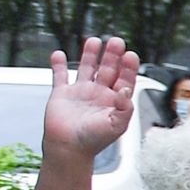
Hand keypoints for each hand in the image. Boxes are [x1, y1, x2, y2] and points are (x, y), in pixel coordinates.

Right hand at [46, 37, 140, 158]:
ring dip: (91, 54)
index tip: (130, 55)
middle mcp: (99, 94)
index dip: (128, 67)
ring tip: (95, 40)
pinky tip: (59, 54)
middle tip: (116, 41)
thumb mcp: (116, 125)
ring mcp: (80, 92)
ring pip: (87, 68)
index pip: (125, 80)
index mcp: (114, 101)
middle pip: (108, 69)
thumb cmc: (94, 140)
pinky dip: (59, 64)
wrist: (69, 149)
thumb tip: (126, 90)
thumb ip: (124, 108)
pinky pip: (60, 76)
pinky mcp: (62, 94)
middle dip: (112, 55)